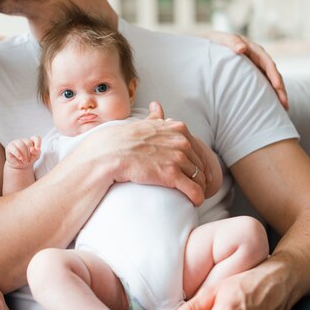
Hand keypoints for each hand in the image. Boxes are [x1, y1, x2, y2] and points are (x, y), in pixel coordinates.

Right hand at [5, 136, 41, 168]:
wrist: (20, 166)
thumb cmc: (28, 159)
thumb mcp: (35, 156)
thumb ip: (36, 152)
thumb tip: (32, 149)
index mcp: (32, 141)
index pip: (36, 138)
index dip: (38, 142)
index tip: (38, 148)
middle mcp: (24, 140)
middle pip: (28, 143)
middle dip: (29, 153)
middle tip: (28, 160)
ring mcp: (16, 142)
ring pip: (21, 145)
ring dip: (24, 155)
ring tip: (24, 160)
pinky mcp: (10, 147)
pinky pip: (14, 149)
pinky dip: (18, 154)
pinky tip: (20, 158)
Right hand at [80, 102, 210, 205]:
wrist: (108, 154)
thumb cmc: (121, 141)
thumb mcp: (143, 124)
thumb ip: (155, 118)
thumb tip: (157, 106)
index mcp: (177, 129)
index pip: (198, 150)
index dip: (196, 164)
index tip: (191, 173)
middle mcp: (182, 141)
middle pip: (200, 165)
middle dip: (199, 178)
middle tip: (192, 187)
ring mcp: (178, 158)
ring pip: (200, 179)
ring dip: (198, 190)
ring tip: (192, 197)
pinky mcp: (171, 175)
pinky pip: (195, 191)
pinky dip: (197, 198)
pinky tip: (193, 203)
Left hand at [202, 31, 288, 109]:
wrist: (208, 45)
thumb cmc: (215, 42)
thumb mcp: (222, 40)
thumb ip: (232, 42)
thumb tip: (242, 48)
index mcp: (254, 50)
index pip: (268, 64)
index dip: (274, 76)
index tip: (278, 87)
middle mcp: (258, 59)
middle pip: (273, 75)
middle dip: (280, 89)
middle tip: (285, 105)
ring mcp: (255, 67)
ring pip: (270, 81)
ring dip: (277, 94)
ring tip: (283, 109)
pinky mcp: (250, 75)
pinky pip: (262, 84)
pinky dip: (268, 94)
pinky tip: (270, 106)